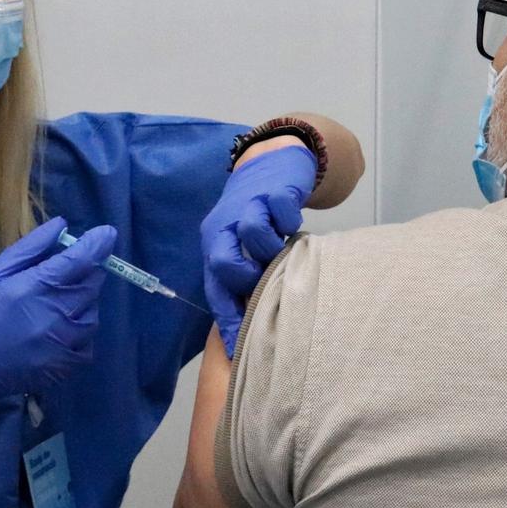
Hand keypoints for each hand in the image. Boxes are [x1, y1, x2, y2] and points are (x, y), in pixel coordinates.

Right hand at [0, 217, 117, 411]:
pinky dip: (79, 335)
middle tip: (70, 271)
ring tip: (59, 302)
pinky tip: (60, 330)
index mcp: (34, 288)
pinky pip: (85, 347)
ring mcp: (58, 346)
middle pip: (90, 287)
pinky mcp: (57, 370)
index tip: (107, 234)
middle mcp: (53, 316)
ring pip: (91, 317)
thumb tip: (62, 226)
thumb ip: (30, 249)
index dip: (98, 244)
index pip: (80, 261)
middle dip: (87, 273)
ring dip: (83, 305)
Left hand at [201, 145, 315, 355]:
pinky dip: (290, 220)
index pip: (214, 287)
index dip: (226, 319)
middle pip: (222, 261)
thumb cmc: (255, 211)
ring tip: (282, 250)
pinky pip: (281, 210)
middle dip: (246, 280)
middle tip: (265, 283)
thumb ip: (243, 274)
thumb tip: (250, 324)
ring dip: (270, 247)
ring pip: (251, 233)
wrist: (270, 159)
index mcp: (214, 243)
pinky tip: (292, 223)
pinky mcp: (274, 189)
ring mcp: (248, 205)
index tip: (239, 348)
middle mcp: (224, 226)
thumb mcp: (241, 242)